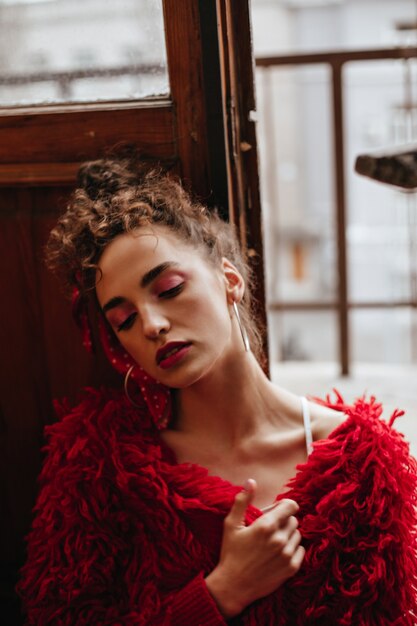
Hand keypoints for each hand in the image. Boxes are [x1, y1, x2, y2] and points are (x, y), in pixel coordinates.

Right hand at [205, 479, 304, 617]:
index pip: (291, 506)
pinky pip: (301, 550)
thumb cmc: (230, 553)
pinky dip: (292, 549)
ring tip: (272, 541)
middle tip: (268, 528)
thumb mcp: (231, 524)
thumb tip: (251, 481)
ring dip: (288, 534)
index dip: (285, 505)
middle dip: (283, 520)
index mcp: (266, 525)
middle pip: (293, 520)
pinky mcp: (291, 568)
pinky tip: (278, 553)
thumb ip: (243, 500)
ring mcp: (287, 555)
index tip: (277, 510)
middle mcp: (279, 539)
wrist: (233, 586)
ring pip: (297, 534)